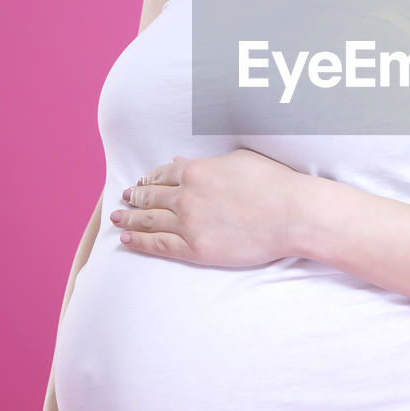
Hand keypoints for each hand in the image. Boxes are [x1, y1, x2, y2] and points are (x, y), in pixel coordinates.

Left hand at [108, 149, 302, 265]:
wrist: (293, 215)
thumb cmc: (273, 183)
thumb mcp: (238, 160)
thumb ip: (205, 163)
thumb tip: (179, 163)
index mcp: (196, 171)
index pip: (162, 174)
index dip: (148, 178)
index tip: (141, 181)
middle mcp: (186, 196)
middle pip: (151, 197)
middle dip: (135, 197)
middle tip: (124, 199)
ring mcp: (189, 224)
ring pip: (149, 221)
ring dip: (129, 219)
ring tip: (117, 219)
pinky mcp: (196, 249)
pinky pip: (158, 245)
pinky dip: (139, 242)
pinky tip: (127, 239)